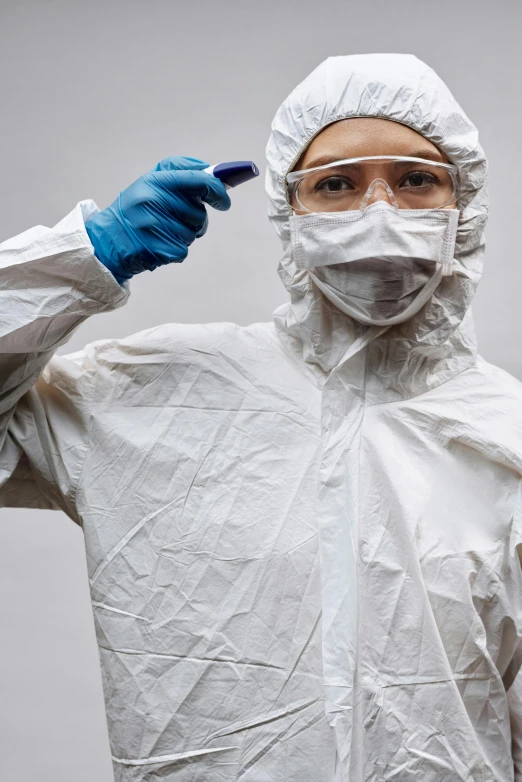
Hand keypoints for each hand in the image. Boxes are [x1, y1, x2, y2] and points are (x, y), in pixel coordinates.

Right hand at [84, 156, 230, 283]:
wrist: (107, 240)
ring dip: (185, 233)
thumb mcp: (150, 182)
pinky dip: (176, 248)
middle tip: (176, 218)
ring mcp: (157, 227)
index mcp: (155, 181)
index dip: (217, 190)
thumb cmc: (134, 210)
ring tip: (162, 230)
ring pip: (194, 232)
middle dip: (195, 217)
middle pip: (199, 212)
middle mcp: (155, 201)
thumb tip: (213, 173)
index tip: (224, 200)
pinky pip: (184, 249)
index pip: (199, 181)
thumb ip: (180, 172)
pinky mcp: (160, 249)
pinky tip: (159, 243)